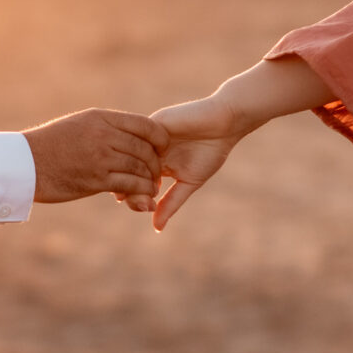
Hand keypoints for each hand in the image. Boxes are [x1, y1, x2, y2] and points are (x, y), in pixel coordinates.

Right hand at [24, 108, 168, 203]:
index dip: (159, 138)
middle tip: (157, 174)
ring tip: (152, 187)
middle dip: (156, 163)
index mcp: (101, 118)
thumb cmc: (51, 145)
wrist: (25, 164)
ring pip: (140, 168)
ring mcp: (100, 157)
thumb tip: (129, 137)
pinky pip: (129, 184)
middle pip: (145, 148)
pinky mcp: (96, 179)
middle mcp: (103, 134)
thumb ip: (105, 128)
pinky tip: (143, 197)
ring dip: (150, 180)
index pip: (145, 124)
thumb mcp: (79, 125)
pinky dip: (141, 192)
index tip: (162, 148)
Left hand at [120, 93, 244, 229]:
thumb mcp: (189, 182)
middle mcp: (148, 151)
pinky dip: (141, 153)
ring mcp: (149, 137)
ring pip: (130, 156)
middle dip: (129, 185)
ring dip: (133, 171)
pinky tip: (147, 165)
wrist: (224, 124)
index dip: (133, 195)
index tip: (140, 206)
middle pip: (128, 170)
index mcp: (156, 164)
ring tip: (139, 183)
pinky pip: (138, 138)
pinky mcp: (154, 123)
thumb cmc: (210, 152)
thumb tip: (156, 228)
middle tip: (133, 197)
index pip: (135, 182)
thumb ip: (171, 203)